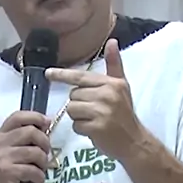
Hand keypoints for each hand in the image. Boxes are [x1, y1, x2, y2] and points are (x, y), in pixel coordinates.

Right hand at [0, 111, 50, 182]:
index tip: (47, 125)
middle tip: (45, 155)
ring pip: (34, 152)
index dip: (35, 117)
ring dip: (43, 163)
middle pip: (31, 131)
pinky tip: (36, 182)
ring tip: (40, 171)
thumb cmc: (1, 178)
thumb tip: (46, 129)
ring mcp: (1, 157)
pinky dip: (39, 177)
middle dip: (45, 143)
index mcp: (0, 136)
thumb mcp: (7, 155)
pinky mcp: (6, 172)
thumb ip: (21, 142)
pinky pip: (32, 170)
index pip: (18, 116)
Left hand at [46, 39, 143, 161]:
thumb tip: (112, 41)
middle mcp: (107, 94)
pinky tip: (94, 131)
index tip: (47, 73)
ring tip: (94, 120)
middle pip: (73, 95)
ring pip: (72, 110)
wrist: (134, 141)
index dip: (62, 75)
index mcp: (111, 83)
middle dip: (79, 104)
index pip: (80, 77)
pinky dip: (82, 130)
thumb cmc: (125, 113)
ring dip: (79, 117)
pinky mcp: (97, 127)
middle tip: (95, 111)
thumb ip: (114, 65)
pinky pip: (76, 125)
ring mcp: (102, 111)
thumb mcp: (121, 86)